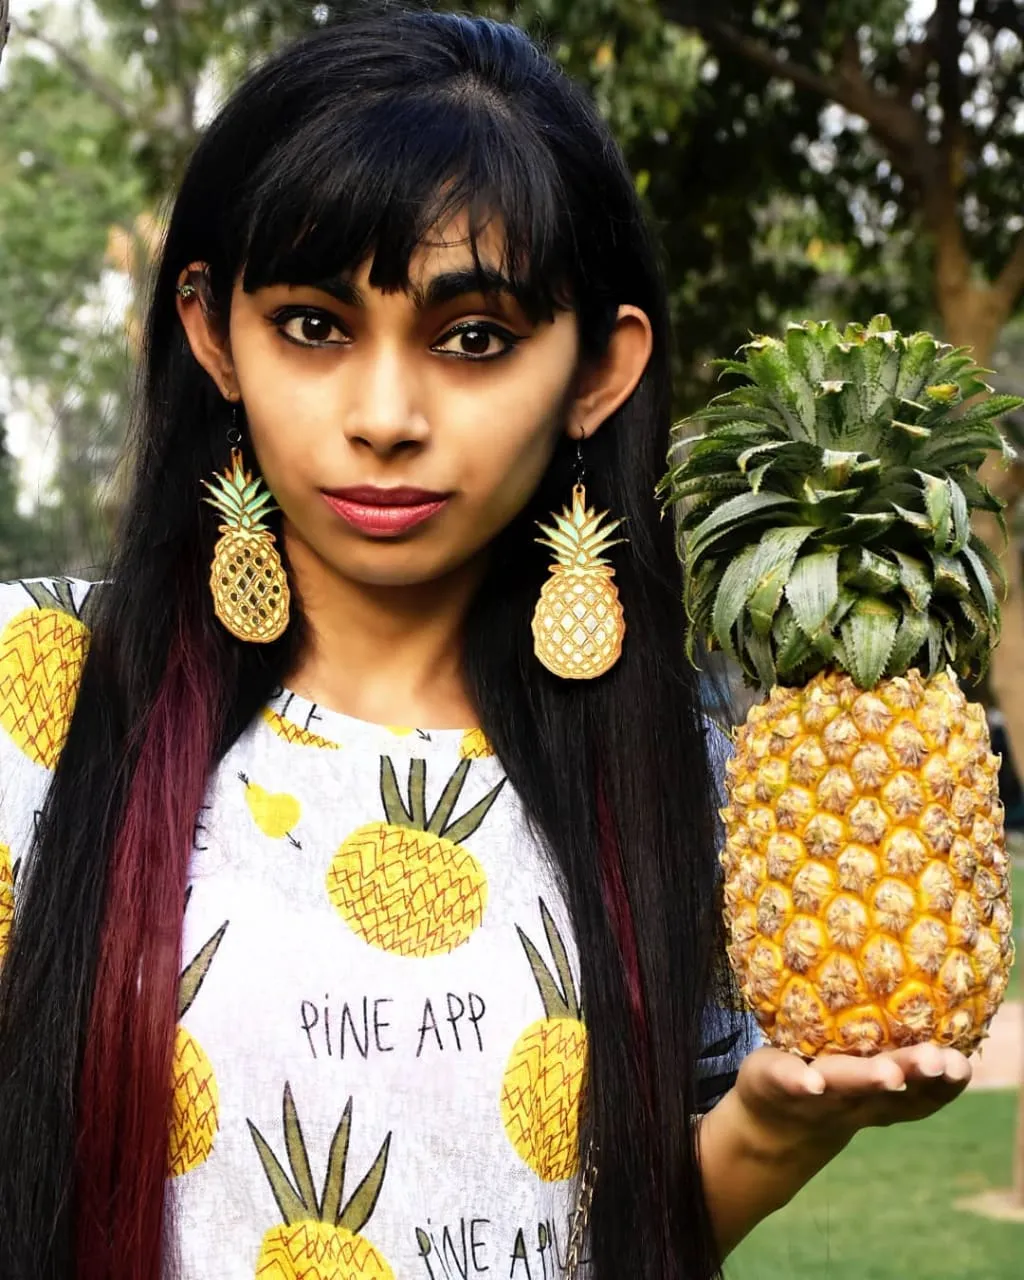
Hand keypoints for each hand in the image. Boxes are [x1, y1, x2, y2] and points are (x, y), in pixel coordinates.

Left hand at [733, 1041, 971, 1155]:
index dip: (943, 1084)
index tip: (962, 1066)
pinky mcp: (775, 1080)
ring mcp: (815, 1092)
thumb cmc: (827, 1082)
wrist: (769, 1123)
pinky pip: (788, 1080)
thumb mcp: (866, 1068)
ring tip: (888, 1074)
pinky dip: (800, 1082)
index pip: (920, 1091)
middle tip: (938, 1061)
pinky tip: (811, 1082)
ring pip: (844, 1085)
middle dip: (914, 1074)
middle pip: (888, 1087)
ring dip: (867, 1080)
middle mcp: (853, 1097)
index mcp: (880, 1094)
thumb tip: (939, 999)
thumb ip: (898, 1048)